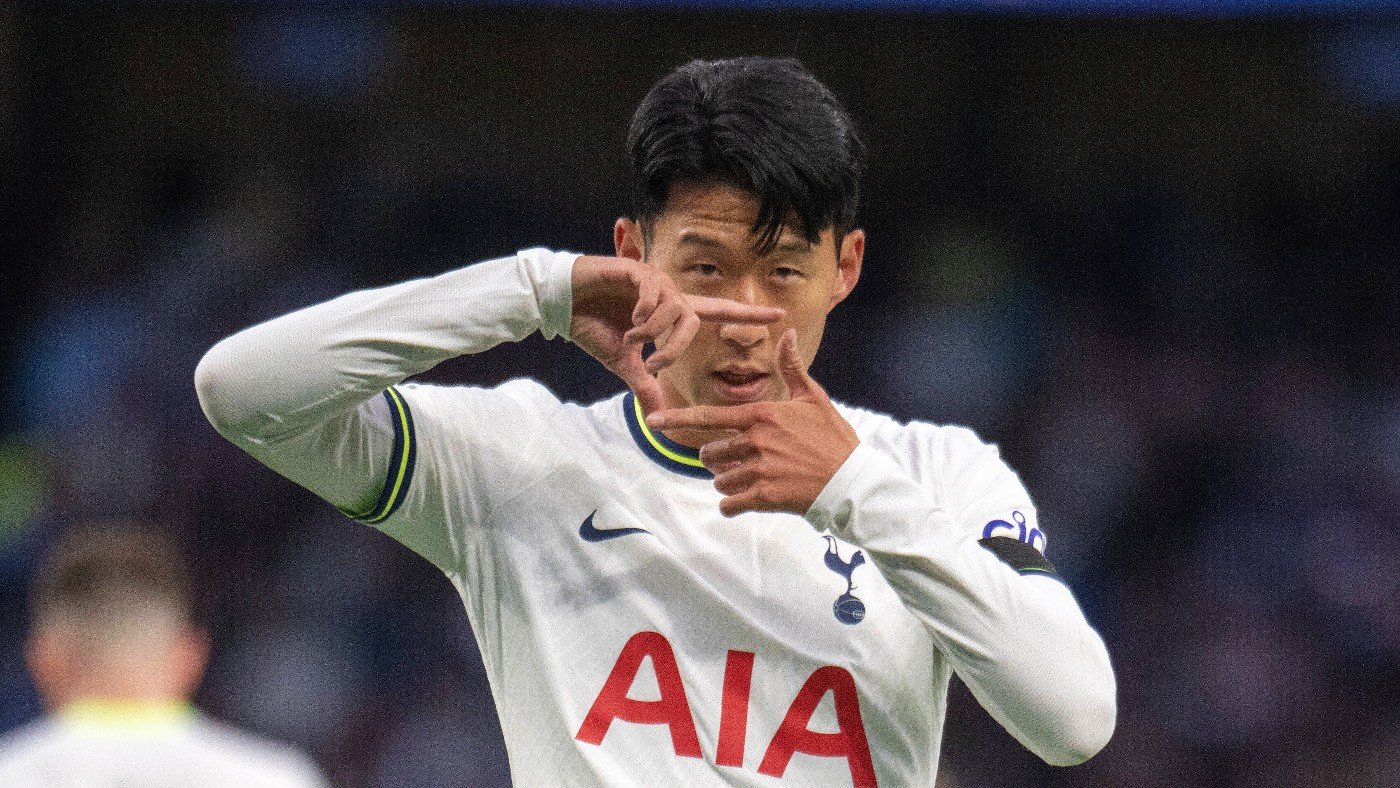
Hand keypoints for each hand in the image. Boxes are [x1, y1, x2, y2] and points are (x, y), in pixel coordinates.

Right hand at [570, 256, 783, 413]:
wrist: (562, 304)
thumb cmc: (593, 327)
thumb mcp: (623, 362)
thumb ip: (644, 382)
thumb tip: (658, 414)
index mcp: (671, 312)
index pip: (717, 311)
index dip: (747, 313)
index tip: (780, 315)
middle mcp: (668, 292)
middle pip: (691, 318)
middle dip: (676, 345)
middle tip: (654, 364)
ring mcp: (652, 280)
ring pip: (673, 306)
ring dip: (654, 331)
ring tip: (631, 338)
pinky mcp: (634, 270)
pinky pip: (653, 292)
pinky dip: (644, 312)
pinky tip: (630, 322)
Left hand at [645, 329, 859, 516]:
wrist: (853, 482)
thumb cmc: (834, 439)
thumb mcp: (814, 399)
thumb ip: (792, 367)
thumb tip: (787, 333)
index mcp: (762, 415)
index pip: (709, 417)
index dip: (676, 418)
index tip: (652, 420)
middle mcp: (755, 441)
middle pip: (710, 453)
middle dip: (716, 460)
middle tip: (737, 462)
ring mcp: (759, 470)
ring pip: (719, 479)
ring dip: (728, 482)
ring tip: (752, 480)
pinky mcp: (764, 497)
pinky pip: (729, 504)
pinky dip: (732, 505)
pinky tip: (746, 502)